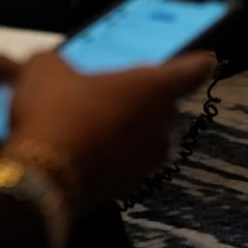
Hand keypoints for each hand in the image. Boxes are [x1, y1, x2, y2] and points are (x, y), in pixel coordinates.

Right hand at [4, 49, 216, 208]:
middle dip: (153, 100)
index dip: (198, 63)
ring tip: (107, 122)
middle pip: (169, 106)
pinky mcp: (127, 187)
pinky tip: (91, 150)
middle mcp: (160, 124)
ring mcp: (147, 160)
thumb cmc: (57, 112)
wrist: (41, 180)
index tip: (205, 60)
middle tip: (127, 92)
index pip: (192, 70)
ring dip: (136, 130)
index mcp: (153, 87)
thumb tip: (50, 63)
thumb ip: (55, 62)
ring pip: (151, 138)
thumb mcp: (46, 70)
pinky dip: (116, 155)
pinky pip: (129, 163)